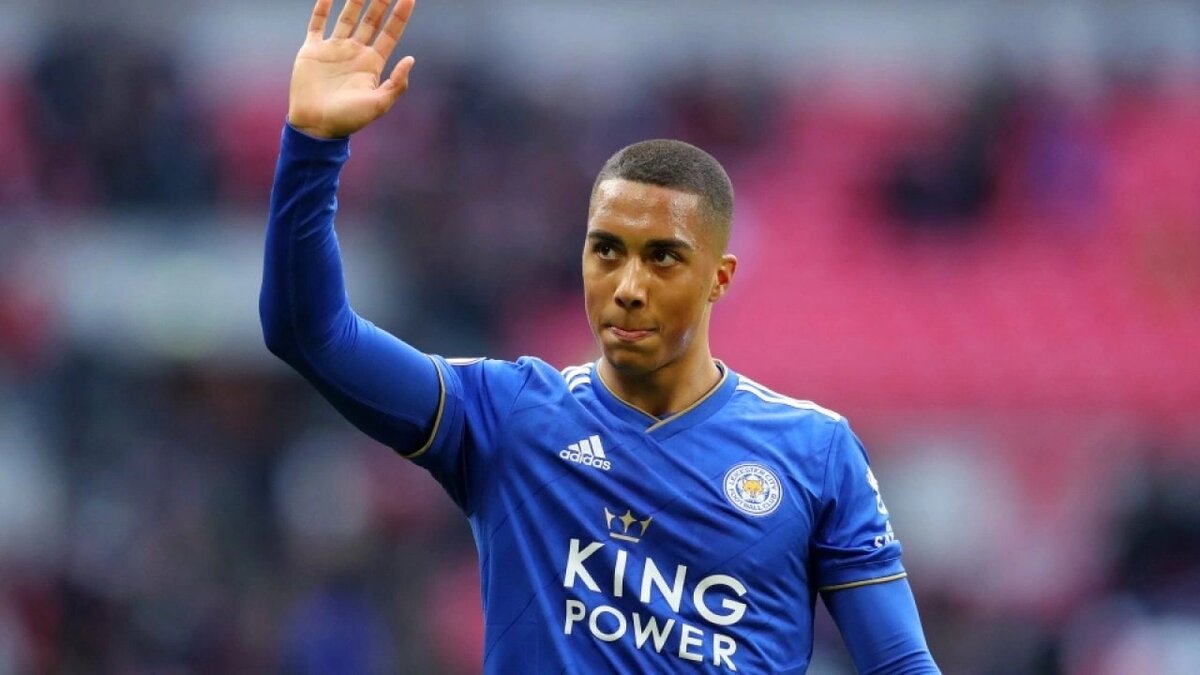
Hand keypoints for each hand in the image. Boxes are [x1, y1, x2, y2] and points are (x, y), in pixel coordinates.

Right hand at [288, 0, 416, 138]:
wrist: (316, 126)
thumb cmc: (349, 120)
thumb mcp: (379, 104)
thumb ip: (396, 83)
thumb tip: (411, 59)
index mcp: (373, 63)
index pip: (390, 33)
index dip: (400, 15)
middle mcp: (355, 52)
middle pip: (371, 20)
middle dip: (381, 2)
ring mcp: (334, 49)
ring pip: (347, 17)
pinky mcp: (312, 50)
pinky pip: (317, 23)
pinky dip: (322, 7)